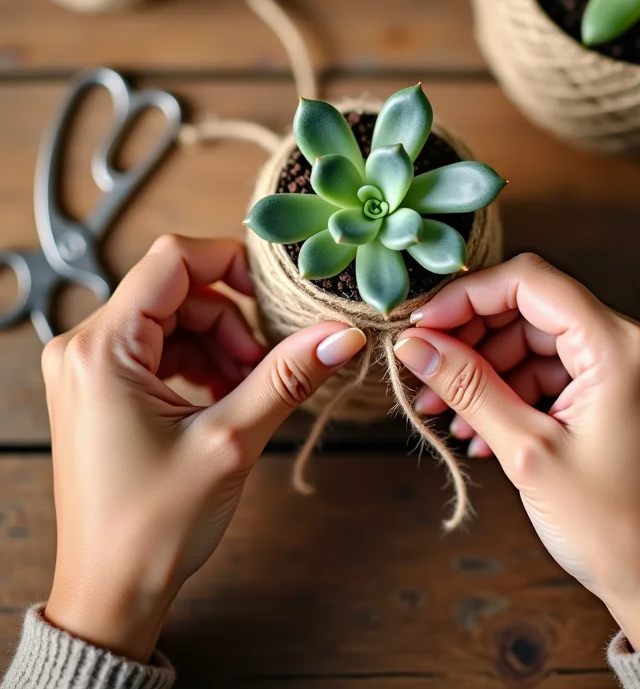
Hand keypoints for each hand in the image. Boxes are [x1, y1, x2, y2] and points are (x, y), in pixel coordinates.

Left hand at [42, 235, 366, 662]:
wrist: (111, 592)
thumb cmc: (152, 526)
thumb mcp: (230, 441)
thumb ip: (287, 377)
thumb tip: (341, 335)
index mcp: (101, 349)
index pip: (172, 259)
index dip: (232, 263)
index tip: (274, 296)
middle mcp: (85, 348)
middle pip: (178, 292)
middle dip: (232, 322)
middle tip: (263, 368)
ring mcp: (91, 369)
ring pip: (174, 320)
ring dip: (220, 345)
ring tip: (247, 391)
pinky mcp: (104, 389)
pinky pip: (162, 350)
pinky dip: (201, 364)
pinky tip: (224, 399)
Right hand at [395, 253, 639, 651]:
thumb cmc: (615, 529)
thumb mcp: (527, 452)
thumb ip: (467, 387)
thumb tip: (416, 346)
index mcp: (621, 347)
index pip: (529, 282)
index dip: (467, 296)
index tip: (424, 323)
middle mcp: (634, 344)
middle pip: (531, 311)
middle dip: (472, 341)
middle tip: (425, 370)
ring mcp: (631, 368)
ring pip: (538, 343)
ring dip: (488, 373)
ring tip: (447, 411)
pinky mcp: (623, 391)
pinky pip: (557, 372)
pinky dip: (516, 392)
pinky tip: (481, 426)